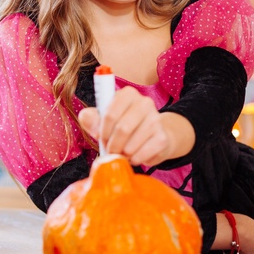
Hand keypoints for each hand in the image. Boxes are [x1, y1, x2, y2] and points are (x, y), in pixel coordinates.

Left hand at [78, 86, 192, 166]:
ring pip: (131, 145)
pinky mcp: (162, 138)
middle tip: (111, 150)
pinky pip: (141, 155)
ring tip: (124, 152)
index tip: (102, 139)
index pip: (110, 114)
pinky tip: (135, 156)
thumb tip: (91, 124)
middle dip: (112, 145)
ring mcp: (156, 119)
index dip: (103, 131)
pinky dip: (134, 160)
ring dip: (123, 154)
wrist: (154, 136)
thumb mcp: (104, 119)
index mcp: (128, 94)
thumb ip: (91, 119)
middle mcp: (145, 102)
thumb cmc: (125, 126)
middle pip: (122, 129)